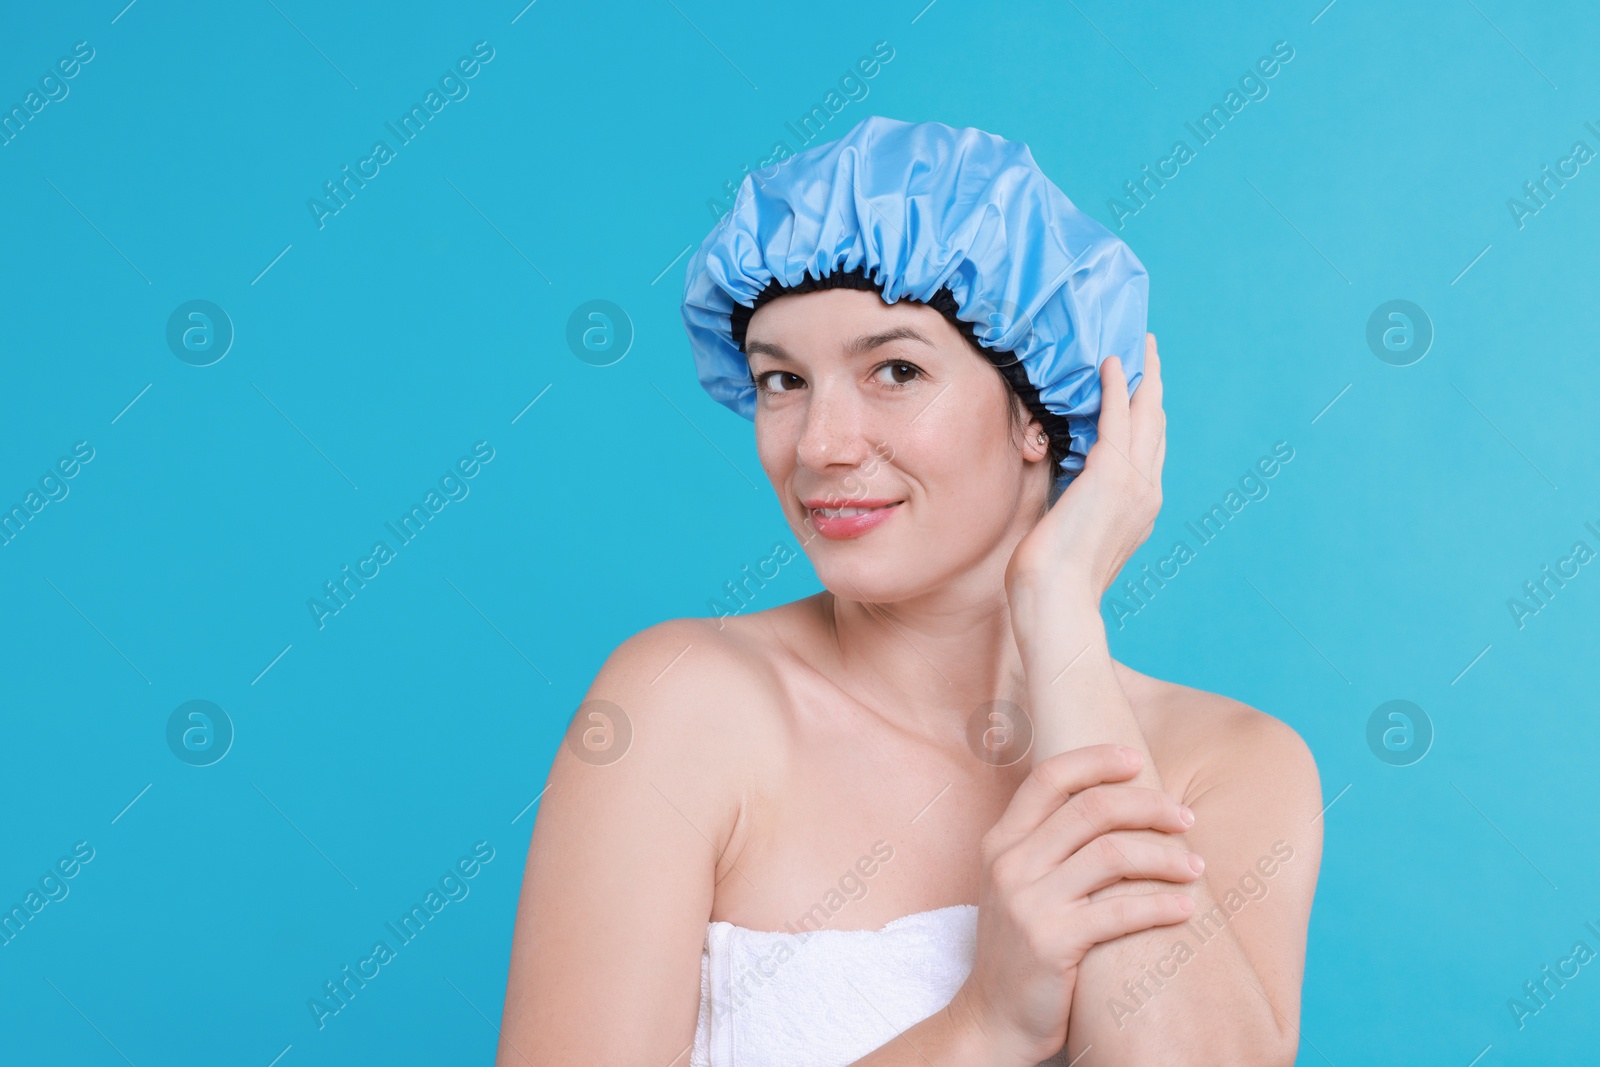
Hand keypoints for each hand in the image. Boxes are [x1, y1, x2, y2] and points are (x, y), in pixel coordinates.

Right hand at [948, 743, 1201, 1063]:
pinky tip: (1186, 906)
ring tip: (1196, 866)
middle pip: (1091, 809)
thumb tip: (1112, 804)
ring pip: (1111, 854)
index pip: (1049, 777)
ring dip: (1165, 855)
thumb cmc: (1020, 949)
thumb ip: (1049, 845)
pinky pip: (1119, 912)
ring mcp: (1027, 903)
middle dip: (1148, 806)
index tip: (1136, 759)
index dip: (1095, 760)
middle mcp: (1009, 864)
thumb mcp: (1018, 885)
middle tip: (1186, 819)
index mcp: (1001, 841)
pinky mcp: (1050, 944)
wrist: (992, 1020)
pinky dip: (1161, 904)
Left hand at [1005, 334, 1165, 608]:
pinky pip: (1118, 417)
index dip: (1146, 416)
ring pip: (1145, 414)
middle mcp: (1146, 492)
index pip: (1149, 450)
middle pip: (1156, 426)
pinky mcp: (1112, 474)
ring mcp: (1135, 482)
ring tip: (1139, 346)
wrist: (1056, 600)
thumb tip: (1063, 491)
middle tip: (1150, 353)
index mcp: (1139, 509)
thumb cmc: (1053, 580)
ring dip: (1143, 376)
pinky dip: (1116, 387)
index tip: (1142, 390)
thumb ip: (1078, 507)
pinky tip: (1112, 363)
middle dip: (1153, 387)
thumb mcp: (1072, 534)